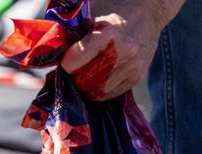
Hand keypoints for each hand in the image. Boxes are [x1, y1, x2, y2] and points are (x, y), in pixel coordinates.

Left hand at [61, 1, 182, 100]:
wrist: (148, 13)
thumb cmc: (114, 10)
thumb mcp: (92, 15)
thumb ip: (74, 34)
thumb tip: (53, 54)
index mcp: (108, 34)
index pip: (74, 63)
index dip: (66, 65)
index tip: (65, 62)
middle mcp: (123, 52)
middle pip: (85, 81)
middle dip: (74, 79)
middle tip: (72, 72)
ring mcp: (132, 67)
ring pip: (97, 92)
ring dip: (86, 87)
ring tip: (84, 76)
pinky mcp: (138, 77)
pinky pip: (111, 94)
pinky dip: (99, 91)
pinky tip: (97, 79)